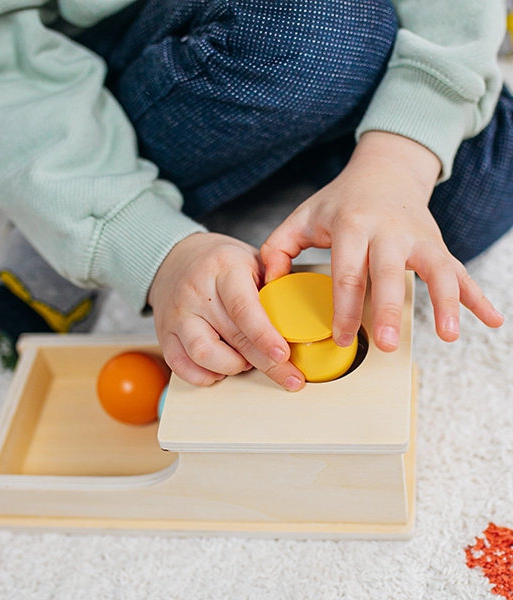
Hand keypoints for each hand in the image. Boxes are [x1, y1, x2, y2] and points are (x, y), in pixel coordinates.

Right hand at [147, 232, 305, 389]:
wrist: (176, 258)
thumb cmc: (221, 263)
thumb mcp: (253, 259)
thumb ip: (275, 284)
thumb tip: (301, 319)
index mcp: (223, 269)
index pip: (244, 308)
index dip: (265, 336)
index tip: (284, 355)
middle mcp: (197, 292)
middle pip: (232, 337)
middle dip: (265, 363)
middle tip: (289, 376)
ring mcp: (178, 314)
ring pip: (202, 354)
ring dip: (231, 367)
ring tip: (245, 362)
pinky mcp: (164, 333)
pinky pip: (181, 365)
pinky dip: (204, 376)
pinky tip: (220, 369)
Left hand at [260, 131, 503, 351]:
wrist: (384, 171)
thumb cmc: (340, 201)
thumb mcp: (303, 216)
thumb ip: (278, 247)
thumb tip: (271, 283)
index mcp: (352, 225)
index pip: (347, 272)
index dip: (343, 308)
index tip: (341, 337)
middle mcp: (388, 231)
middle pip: (389, 273)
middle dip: (388, 310)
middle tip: (385, 344)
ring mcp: (418, 237)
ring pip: (435, 270)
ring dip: (444, 303)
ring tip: (448, 335)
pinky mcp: (437, 245)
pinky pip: (460, 271)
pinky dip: (476, 296)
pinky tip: (491, 319)